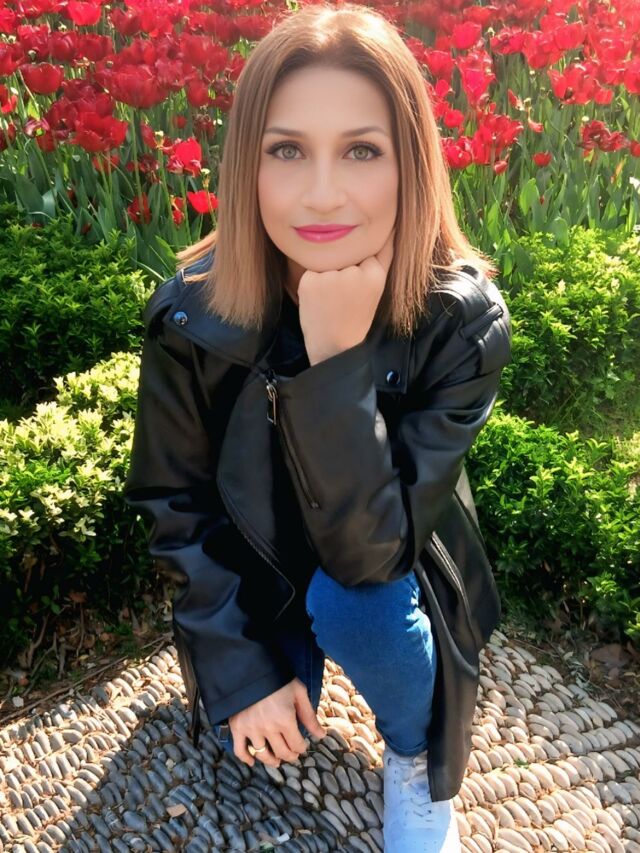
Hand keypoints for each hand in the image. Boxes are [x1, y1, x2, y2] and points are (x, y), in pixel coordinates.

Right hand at [228, 677, 325, 766]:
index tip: (302, 746)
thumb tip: (321, 735)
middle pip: (282, 752)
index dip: (301, 748)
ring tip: (277, 761)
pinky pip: (240, 750)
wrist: (250, 668)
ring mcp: (251, 729)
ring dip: (272, 761)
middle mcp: (268, 728)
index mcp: (285, 719)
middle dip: (290, 755)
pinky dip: (246, 759)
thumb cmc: (278, 678)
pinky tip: (252, 761)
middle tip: (293, 754)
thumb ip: (309, 716)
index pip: (296, 745)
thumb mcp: (298, 692)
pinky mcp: (237, 727)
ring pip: (263, 755)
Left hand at [298, 228, 395, 364]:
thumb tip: (391, 225)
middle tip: (344, 299)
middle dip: (341, 270)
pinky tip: (319, 303)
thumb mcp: (376, 286)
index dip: (358, 264)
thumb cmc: (356, 316)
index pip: (366, 249)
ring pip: (326, 262)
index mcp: (375, 273)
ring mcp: (332, 277)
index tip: (355, 286)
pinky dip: (311, 284)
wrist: (336, 347)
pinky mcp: (311, 282)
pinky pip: (309, 272)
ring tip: (332, 303)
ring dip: (325, 277)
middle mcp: (355, 272)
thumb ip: (384, 255)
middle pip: (343, 255)